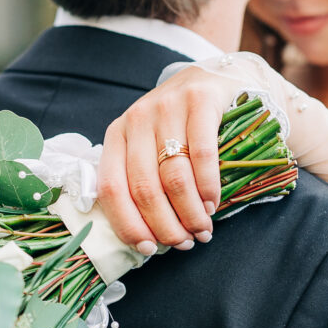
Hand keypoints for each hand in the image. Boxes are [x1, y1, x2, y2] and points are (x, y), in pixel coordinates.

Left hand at [97, 62, 278, 252]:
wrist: (216, 78)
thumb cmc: (181, 125)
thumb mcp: (151, 146)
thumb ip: (143, 180)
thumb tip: (147, 238)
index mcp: (117, 134)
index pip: (111, 187)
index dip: (128, 224)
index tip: (148, 249)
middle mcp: (137, 118)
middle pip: (144, 188)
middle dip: (165, 226)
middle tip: (184, 243)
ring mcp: (167, 106)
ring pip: (173, 177)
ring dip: (189, 214)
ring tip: (202, 230)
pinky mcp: (200, 101)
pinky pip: (202, 156)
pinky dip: (208, 188)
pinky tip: (213, 204)